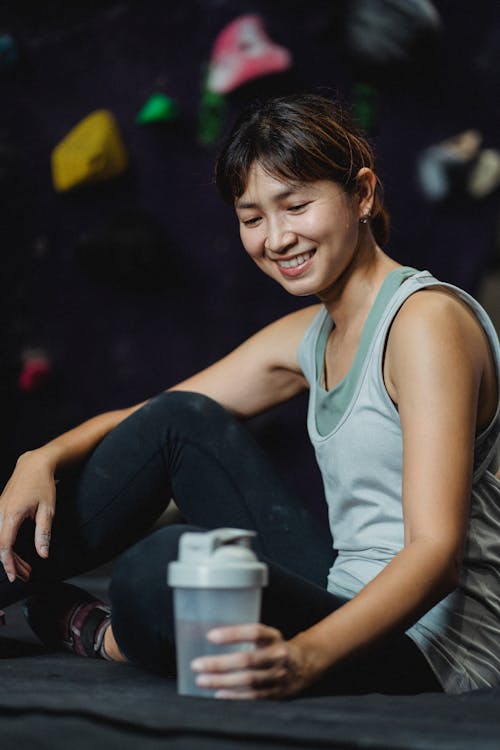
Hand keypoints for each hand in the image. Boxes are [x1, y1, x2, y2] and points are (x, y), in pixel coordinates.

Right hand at [0, 451, 55, 581]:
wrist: (33, 465)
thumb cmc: (42, 484)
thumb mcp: (47, 509)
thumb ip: (44, 533)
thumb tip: (43, 554)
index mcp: (12, 514)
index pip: (5, 546)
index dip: (9, 564)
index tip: (15, 576)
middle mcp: (0, 512)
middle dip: (11, 563)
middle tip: (26, 575)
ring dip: (9, 556)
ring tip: (25, 567)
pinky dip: (6, 545)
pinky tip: (17, 553)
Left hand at [190, 624, 314, 699]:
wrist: (305, 666)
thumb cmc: (275, 648)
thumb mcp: (267, 636)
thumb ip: (245, 637)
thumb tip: (210, 638)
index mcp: (274, 637)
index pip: (254, 632)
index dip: (232, 634)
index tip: (210, 636)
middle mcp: (278, 655)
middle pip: (247, 660)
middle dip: (219, 663)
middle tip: (196, 664)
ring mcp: (278, 676)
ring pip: (248, 680)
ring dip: (222, 681)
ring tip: (201, 680)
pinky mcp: (276, 693)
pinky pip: (253, 696)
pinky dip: (234, 696)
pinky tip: (219, 694)